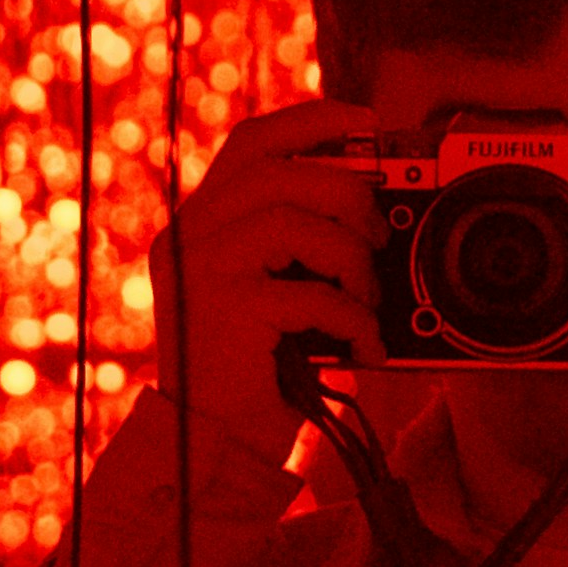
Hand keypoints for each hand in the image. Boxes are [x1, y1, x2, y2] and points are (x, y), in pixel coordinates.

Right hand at [146, 100, 383, 473]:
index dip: (311, 120)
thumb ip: (297, 244)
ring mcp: (200, 271)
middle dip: (347, 194)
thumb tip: (373, 208)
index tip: (365, 121)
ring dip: (352, 259)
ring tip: (367, 301)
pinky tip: (365, 349)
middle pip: (280, 172)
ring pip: (294, 220)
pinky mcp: (224, 312)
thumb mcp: (275, 291)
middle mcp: (188, 236)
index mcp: (198, 223)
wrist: (212, 446)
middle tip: (379, 235)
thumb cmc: (255, 370)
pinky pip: (310, 293)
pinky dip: (353, 320)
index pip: (252, 142)